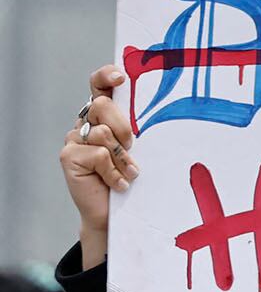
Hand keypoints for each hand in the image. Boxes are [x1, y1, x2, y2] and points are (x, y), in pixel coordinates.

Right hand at [60, 65, 136, 270]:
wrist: (115, 213)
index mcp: (102, 116)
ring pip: (102, 133)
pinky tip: (117, 184)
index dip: (105, 77)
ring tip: (128, 173)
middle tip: (132, 147)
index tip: (121, 78)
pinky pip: (98, 155)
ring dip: (123, 157)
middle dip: (123, 127)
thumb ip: (138, 129)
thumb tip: (162, 111)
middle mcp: (85, 123)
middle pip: (102, 106)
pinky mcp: (68, 156)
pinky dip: (113, 172)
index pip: (98, 86)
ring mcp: (73, 139)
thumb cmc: (132, 178)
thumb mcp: (139, 150)